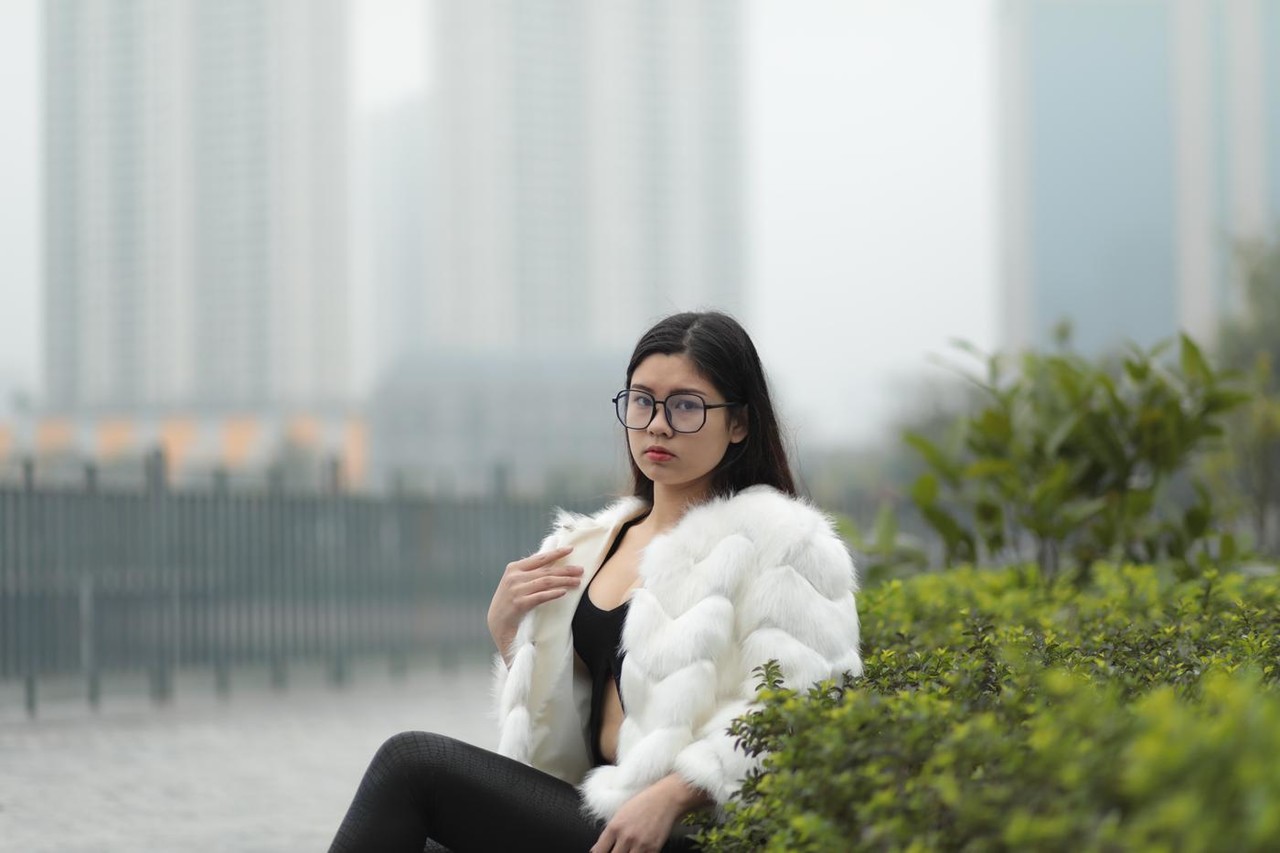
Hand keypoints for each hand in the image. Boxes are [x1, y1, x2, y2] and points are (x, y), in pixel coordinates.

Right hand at [487, 545, 580, 662]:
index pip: (539, 558)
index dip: (556, 553)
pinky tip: (564, 592)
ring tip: (577, 582)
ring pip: (546, 582)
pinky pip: (541, 596)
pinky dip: (553, 593)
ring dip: (564, 581)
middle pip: (546, 571)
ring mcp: (516, 590)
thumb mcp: (516, 582)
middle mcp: (515, 577)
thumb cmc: (510, 601)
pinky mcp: (519, 604)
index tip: (570, 549)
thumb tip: (550, 561)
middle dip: (565, 570)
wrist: (497, 623)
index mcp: (514, 568)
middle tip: (581, 570)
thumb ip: (529, 572)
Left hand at [590, 775, 704, 852]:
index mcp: (614, 827)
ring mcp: (639, 844)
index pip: (599, 850)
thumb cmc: (644, 802)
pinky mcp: (653, 849)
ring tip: (628, 851)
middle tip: (617, 851)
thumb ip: (611, 831)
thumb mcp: (621, 813)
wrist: (666, 799)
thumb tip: (600, 847)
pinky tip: (639, 851)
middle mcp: (625, 837)